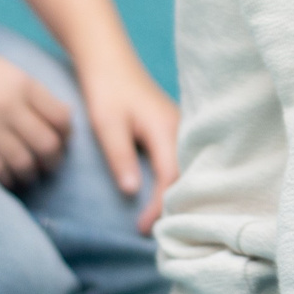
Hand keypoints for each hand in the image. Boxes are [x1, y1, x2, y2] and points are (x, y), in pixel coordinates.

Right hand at [0, 25, 72, 189]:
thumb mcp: (4, 67)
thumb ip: (28, 92)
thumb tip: (53, 118)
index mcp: (22, 84)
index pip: (61, 118)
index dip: (67, 134)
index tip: (62, 138)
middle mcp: (8, 107)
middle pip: (48, 146)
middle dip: (54, 160)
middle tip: (50, 163)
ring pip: (24, 164)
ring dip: (31, 173)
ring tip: (29, 173)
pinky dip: (7, 179)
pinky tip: (7, 177)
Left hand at [75, 47, 181, 233]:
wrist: (109, 60)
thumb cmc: (106, 90)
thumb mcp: (106, 125)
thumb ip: (119, 157)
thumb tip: (131, 193)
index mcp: (165, 128)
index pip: (170, 176)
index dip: (159, 206)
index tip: (141, 227)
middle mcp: (180, 129)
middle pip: (186, 176)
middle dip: (174, 207)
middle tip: (156, 234)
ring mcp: (181, 128)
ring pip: (187, 170)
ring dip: (176, 196)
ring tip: (160, 222)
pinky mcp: (174, 130)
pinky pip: (182, 162)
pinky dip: (175, 183)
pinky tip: (164, 198)